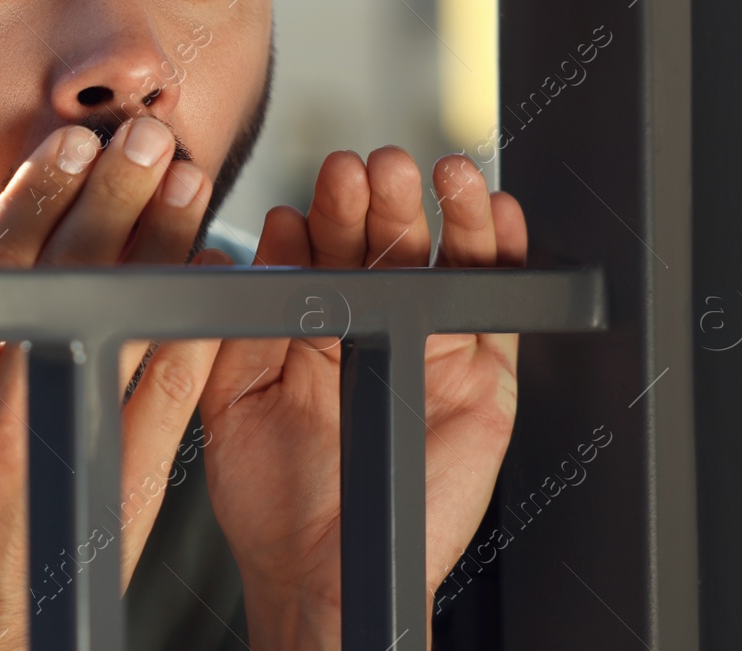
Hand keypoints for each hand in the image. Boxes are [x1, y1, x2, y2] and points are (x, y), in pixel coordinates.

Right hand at [0, 118, 223, 649]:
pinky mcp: (127, 469)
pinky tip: (217, 275)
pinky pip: (170, 386)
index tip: (70, 144)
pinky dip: (195, 325)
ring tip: (191, 180)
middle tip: (149, 134)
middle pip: (72, 275)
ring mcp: (74, 432)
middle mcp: (11, 398)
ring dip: (163, 243)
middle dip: (113, 196)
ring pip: (129, 318)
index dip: (36, 199)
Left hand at [197, 148, 525, 649]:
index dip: (326, 210)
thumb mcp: (234, 395)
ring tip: (443, 173)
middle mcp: (375, 321)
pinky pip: (499, 312)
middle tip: (374, 169)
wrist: (317, 571)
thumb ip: (249, 320)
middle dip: (382, 200)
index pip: (326, 244)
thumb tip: (268, 241)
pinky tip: (499, 214)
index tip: (324, 182)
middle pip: (388, 242)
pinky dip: (507, 260)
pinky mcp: (482, 382)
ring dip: (448, 212)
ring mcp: (431, 346)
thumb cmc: (266, 493)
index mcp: (314, 318)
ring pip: (448, 262)